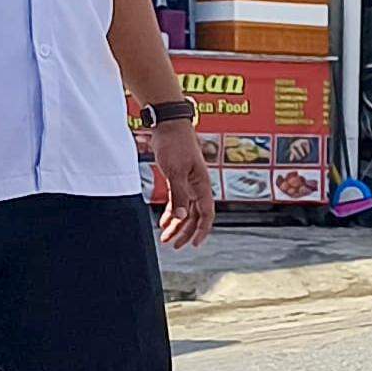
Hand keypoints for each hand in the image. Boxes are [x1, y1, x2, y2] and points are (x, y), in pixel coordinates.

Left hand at [149, 121, 212, 249]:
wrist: (169, 125)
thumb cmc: (175, 144)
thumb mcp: (175, 171)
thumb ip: (178, 195)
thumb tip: (181, 217)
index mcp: (202, 185)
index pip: (207, 214)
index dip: (202, 230)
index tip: (195, 244)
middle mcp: (198, 187)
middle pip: (195, 216)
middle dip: (185, 232)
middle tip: (174, 245)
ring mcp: (188, 183)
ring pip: (186, 210)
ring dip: (177, 225)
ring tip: (166, 237)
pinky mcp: (178, 179)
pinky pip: (177, 201)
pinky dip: (172, 213)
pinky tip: (164, 222)